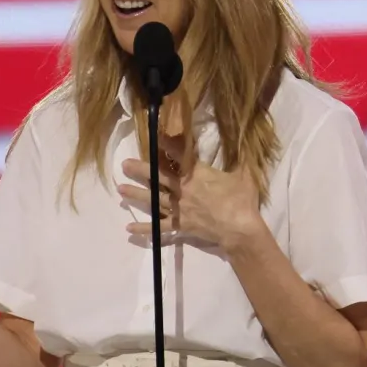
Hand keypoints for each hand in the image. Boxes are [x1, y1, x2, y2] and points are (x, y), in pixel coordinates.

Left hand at [118, 132, 263, 250]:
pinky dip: (144, 229)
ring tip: (121, 190)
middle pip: (158, 178)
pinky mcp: (180, 225)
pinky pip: (159, 227)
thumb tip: (246, 141)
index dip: (167, 145)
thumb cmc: (242, 201)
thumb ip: (242, 159)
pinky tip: (129, 228)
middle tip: (124, 164)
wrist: (239, 230)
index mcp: (197, 175)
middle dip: (140, 170)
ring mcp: (180, 209)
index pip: (180, 156)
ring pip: (154, 200)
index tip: (156, 136)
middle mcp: (183, 190)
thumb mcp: (244, 175)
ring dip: (136, 194)